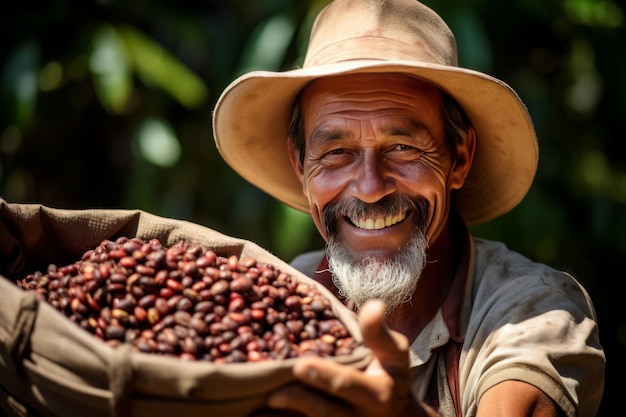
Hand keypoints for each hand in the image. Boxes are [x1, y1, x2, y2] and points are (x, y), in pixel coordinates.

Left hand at [254, 299, 437, 416]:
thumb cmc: (391, 376)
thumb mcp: (394, 353)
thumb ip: (378, 332)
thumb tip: (373, 303)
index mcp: (375, 394)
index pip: (346, 384)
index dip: (323, 376)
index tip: (300, 366)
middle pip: (321, 411)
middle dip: (296, 400)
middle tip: (270, 391)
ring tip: (255, 406)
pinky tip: (255, 413)